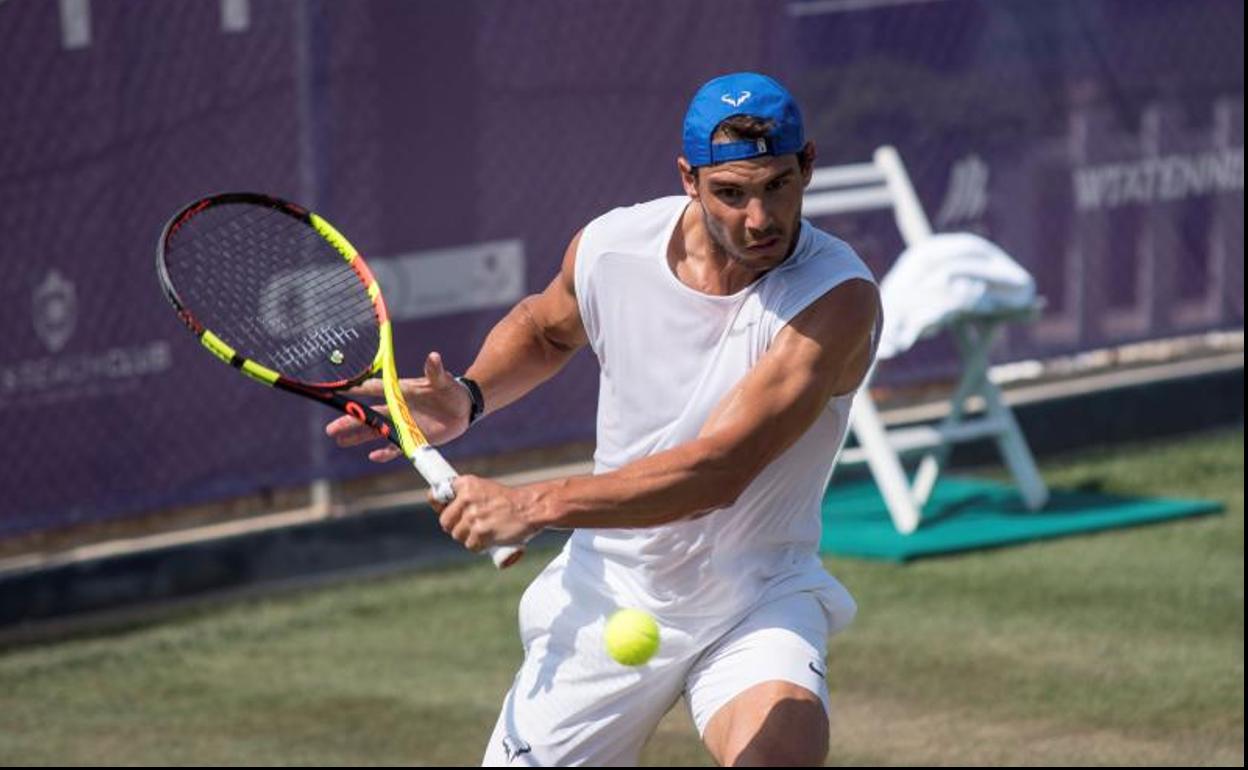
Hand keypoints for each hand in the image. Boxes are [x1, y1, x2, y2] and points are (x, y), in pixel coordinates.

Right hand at [325, 351, 472, 462]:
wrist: (462, 408)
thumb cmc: (450, 390)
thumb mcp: (443, 380)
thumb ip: (435, 371)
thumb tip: (434, 356)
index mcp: (401, 391)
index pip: (377, 389)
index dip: (361, 390)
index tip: (343, 392)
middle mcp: (397, 408)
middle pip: (369, 415)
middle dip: (350, 421)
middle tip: (330, 428)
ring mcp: (403, 424)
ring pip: (376, 431)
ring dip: (358, 436)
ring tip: (338, 440)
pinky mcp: (412, 438)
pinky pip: (395, 447)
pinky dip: (385, 452)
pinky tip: (372, 456)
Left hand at [431, 475, 539, 552]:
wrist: (530, 508)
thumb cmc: (509, 501)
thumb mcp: (485, 488)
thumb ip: (467, 496)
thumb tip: (446, 510)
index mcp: (466, 484)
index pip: (436, 495)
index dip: (438, 505)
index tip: (443, 509)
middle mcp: (466, 498)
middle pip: (445, 522)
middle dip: (455, 527)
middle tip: (470, 526)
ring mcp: (473, 516)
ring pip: (458, 535)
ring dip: (469, 538)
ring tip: (485, 532)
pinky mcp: (481, 532)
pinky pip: (471, 546)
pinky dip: (479, 547)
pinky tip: (490, 539)